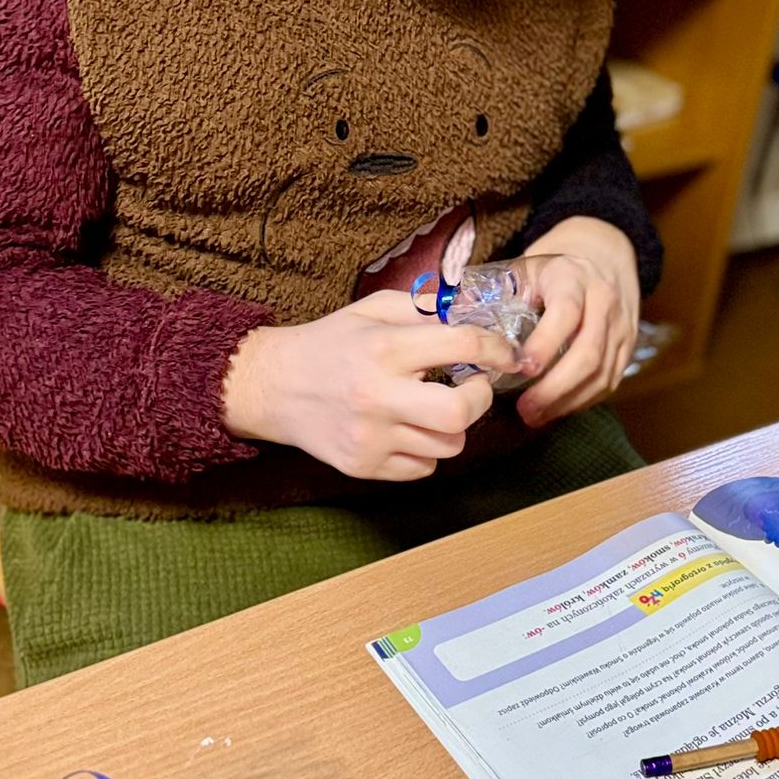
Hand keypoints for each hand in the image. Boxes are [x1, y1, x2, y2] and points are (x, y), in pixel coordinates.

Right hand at [222, 291, 518, 481]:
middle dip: (480, 398)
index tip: (506, 354)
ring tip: (432, 407)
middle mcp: (378, 395)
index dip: (497, 349)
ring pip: (448, 446)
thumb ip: (424, 309)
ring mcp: (371, 437)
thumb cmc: (330, 342)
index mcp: (384, 348)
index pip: (462, 345)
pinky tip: (407, 429)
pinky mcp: (363, 466)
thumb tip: (474, 314)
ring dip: (452, 426)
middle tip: (473, 386)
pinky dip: (426, 451)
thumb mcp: (373, 310)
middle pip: (460, 412)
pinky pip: (423, 469)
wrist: (272, 386)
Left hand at [514, 216, 640, 428]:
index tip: (520, 369)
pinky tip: (557, 409)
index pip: (565, 314)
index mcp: (572, 277)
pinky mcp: (629, 346)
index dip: (544, 345)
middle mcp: (603, 300)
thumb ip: (495, 295)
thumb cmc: (553, 269)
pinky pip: (610, 381)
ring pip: (602, 374)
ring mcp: (621, 325)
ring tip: (535, 416)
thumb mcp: (524, 269)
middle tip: (525, 409)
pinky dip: (583, 401)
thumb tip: (451, 323)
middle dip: (555, 388)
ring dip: (567, 401)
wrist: (603, 256)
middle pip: (588, 353)